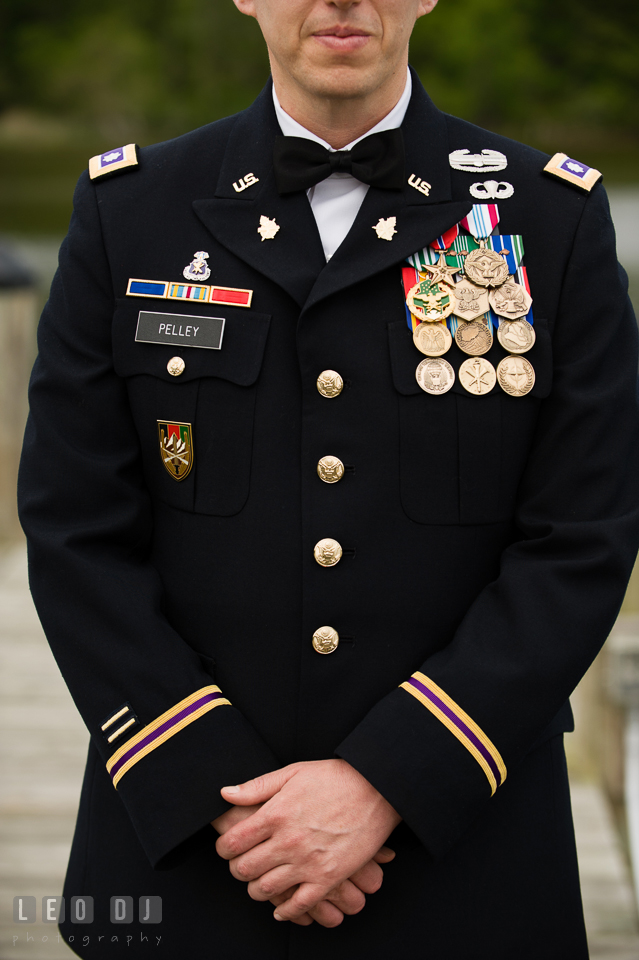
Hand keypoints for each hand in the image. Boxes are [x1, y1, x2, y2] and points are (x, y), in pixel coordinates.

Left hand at [215, 759, 401, 922]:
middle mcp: (288, 840)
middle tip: (242, 864)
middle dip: (237, 869)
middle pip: (244, 869)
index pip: (232, 842)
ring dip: (256, 888)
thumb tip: (225, 794)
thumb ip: (257, 786)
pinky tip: (281, 906)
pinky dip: (285, 910)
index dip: (223, 848)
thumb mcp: (293, 772)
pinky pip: (298, 905)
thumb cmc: (334, 777)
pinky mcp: (328, 877)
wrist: (377, 788)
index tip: (227, 847)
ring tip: (260, 881)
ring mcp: (308, 862)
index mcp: (276, 813)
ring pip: (266, 889)